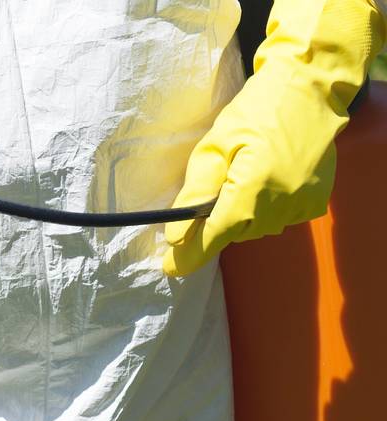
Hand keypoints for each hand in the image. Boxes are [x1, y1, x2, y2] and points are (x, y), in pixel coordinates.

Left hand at [164, 0, 383, 275]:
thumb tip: (176, 237)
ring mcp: (302, 205)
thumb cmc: (256, 110)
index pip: (214, 237)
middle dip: (217, 220)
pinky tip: (267, 178)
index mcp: (252, 190)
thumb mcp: (214, 146)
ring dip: (242, 214)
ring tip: (245, 175)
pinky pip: (279, 218)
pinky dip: (266, 207)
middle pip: (233, 233)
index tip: (168, 268)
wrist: (310, 88)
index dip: (189, 256)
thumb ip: (195, 193)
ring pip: (256, 228)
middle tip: (218, 184)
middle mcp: (281, 205)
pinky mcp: (316, 202)